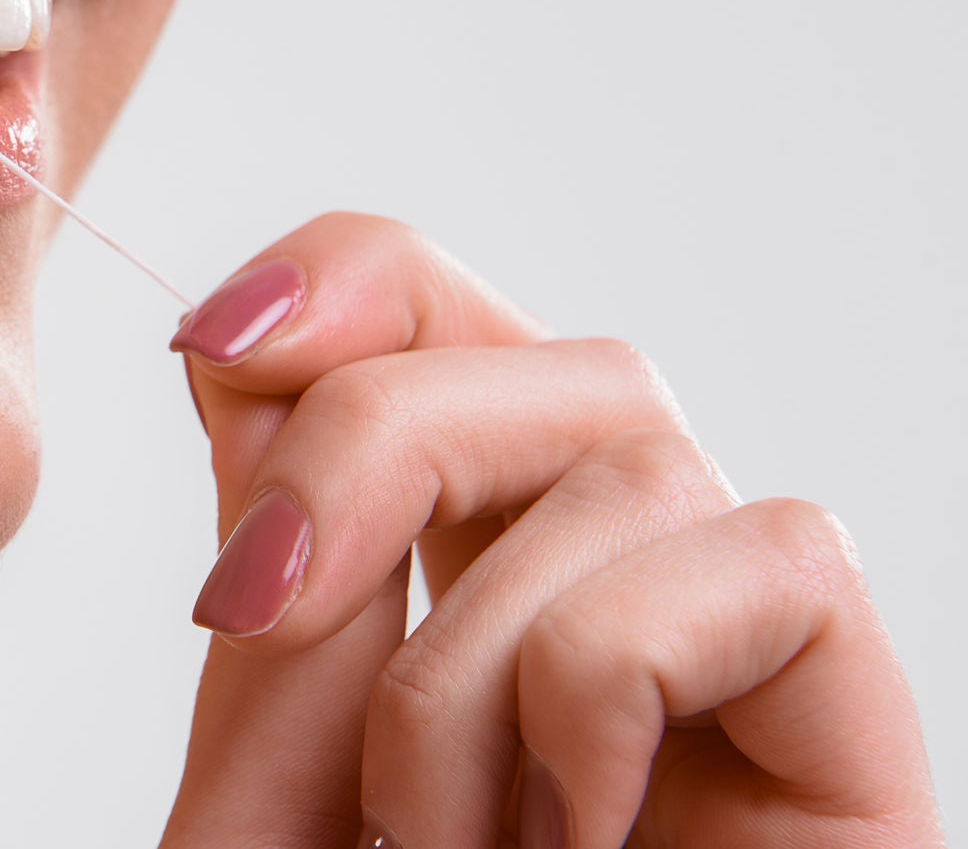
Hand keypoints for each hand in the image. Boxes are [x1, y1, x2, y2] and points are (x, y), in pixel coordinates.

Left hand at [159, 214, 942, 847]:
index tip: (212, 340)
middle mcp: (619, 616)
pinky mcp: (862, 768)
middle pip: (559, 352)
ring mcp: (747, 688)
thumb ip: (281, 605)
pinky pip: (776, 566)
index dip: (352, 280)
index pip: (457, 331)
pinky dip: (609, 681)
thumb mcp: (261, 806)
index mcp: (469, 608)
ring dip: (463, 655)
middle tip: (250, 604)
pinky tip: (573, 839)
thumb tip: (250, 369)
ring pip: (643, 453)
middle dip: (376, 433)